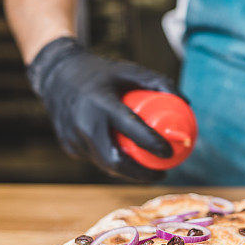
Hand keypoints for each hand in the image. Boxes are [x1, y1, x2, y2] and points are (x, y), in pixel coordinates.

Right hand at [27, 37, 179, 181]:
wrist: (56, 75)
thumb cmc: (101, 73)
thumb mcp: (129, 70)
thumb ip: (159, 83)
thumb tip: (187, 103)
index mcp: (101, 103)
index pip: (131, 129)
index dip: (152, 144)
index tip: (170, 152)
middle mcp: (84, 123)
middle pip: (116, 161)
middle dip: (142, 174)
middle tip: (162, 173)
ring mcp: (74, 137)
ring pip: (106, 164)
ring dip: (129, 172)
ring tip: (150, 170)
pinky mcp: (69, 145)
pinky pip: (96, 158)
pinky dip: (113, 161)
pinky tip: (129, 159)